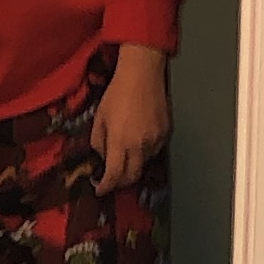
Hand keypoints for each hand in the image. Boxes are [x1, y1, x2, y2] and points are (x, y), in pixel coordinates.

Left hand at [89, 45, 169, 190]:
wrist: (142, 74)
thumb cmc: (118, 92)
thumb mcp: (99, 118)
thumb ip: (98, 142)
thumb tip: (102, 158)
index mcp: (120, 142)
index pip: (114, 176)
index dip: (106, 187)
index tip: (100, 189)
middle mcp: (140, 146)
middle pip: (132, 177)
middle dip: (120, 182)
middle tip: (111, 179)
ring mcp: (155, 141)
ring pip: (143, 165)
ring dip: (133, 166)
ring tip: (124, 155)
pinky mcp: (166, 134)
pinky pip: (153, 152)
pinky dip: (144, 153)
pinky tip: (137, 142)